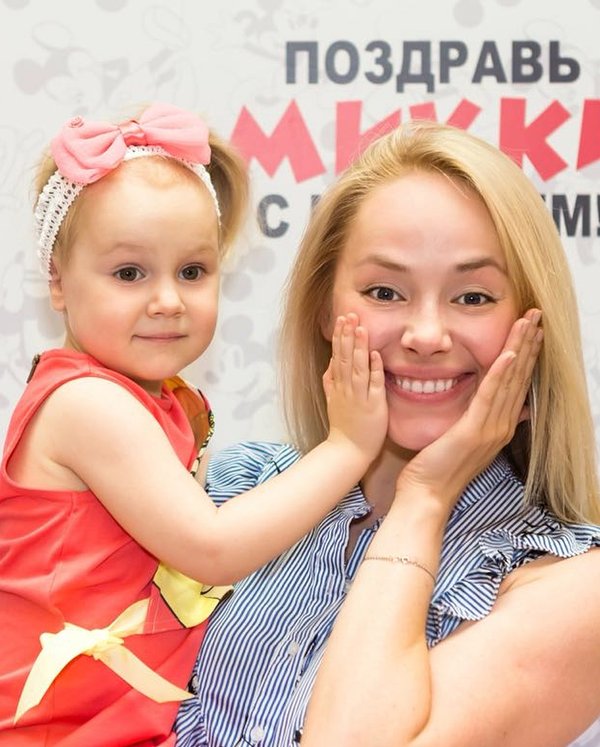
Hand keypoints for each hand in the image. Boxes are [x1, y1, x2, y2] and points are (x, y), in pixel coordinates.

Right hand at [322, 314, 387, 462]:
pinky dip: (373, 370)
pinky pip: (373, 385)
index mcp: (338, 385)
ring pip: (357, 367)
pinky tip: (374, 355)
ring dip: (359, 347)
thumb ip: (330, 381)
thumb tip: (331, 363)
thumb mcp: (332, 400)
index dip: (340, 337)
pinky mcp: (372, 406)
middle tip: (350, 315)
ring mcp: (359, 396)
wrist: (348, 451)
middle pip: (345, 357)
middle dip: (347, 335)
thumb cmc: (343, 427)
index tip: (342, 319)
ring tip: (361, 328)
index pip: (338, 356)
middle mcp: (346, 388)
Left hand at [396, 309, 542, 511]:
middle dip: (529, 344)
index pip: (517, 382)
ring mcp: (491, 429)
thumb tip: (518, 411)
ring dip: (520, 349)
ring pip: (509, 381)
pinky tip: (509, 354)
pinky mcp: (474, 431)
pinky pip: (490, 396)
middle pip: (519, 377)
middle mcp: (502, 426)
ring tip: (529, 324)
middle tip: (537, 316)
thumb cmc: (438, 467)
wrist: (427, 495)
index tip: (532, 330)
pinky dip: (500, 374)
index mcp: (499, 426)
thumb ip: (489, 422)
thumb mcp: (468, 440)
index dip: (527, 354)